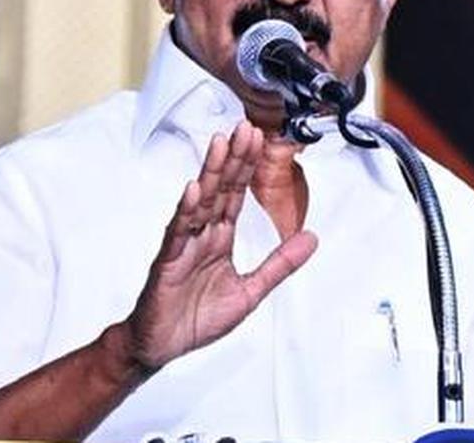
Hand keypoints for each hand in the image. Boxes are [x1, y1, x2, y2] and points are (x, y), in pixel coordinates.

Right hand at [124, 122, 317, 368]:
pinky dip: (186, 211)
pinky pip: (178, 232)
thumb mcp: (251, 292)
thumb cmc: (197, 318)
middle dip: (233, 159)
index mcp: (220, 239)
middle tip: (245, 127)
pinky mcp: (167, 262)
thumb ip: (280, 264)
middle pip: (220, 189)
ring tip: (220, 144)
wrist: (161, 346)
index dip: (248, 168)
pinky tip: (193, 190)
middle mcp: (202, 235)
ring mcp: (183, 245)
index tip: (258, 139)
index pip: (236, 195)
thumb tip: (312, 239)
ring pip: (199, 202)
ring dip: (210, 173)